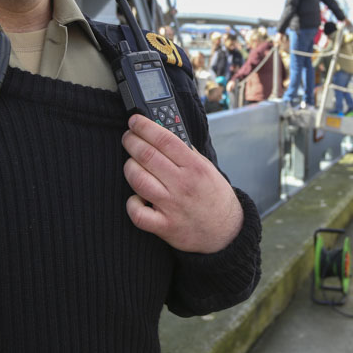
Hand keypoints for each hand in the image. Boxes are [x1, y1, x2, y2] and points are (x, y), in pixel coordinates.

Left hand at [122, 115, 242, 253]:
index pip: (164, 139)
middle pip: (147, 155)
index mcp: (195, 167)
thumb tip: (164, 134)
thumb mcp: (208, 168)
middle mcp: (183, 184)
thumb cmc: (214, 197)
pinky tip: (136, 197)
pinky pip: (138, 213)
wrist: (225, 232)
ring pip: (138, 180)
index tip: (134, 121)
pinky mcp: (165, 226)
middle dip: (131, 141)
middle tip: (128, 137)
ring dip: (129, 167)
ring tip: (131, 163)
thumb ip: (187, 152)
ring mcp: (172, 206)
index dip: (144, 126)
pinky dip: (132, 203)